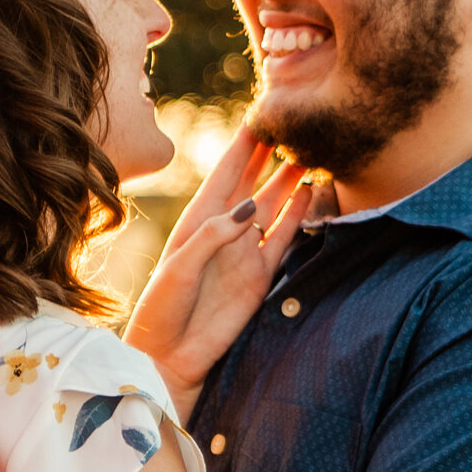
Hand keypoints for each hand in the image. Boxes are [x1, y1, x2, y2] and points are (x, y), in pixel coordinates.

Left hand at [124, 125, 312, 418]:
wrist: (170, 356)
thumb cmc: (163, 309)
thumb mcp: (179, 267)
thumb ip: (213, 236)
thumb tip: (250, 207)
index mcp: (197, 220)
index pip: (225, 173)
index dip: (243, 145)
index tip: (260, 115)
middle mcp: (224, 230)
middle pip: (252, 181)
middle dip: (270, 153)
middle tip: (291, 123)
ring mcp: (244, 251)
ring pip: (272, 206)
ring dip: (288, 180)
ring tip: (308, 152)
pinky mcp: (260, 275)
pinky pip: (282, 238)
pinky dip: (296, 215)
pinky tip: (308, 192)